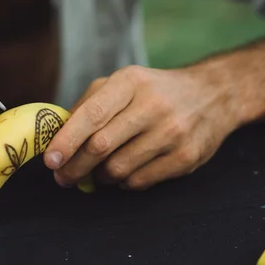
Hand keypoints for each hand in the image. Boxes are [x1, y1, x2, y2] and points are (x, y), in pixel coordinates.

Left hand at [43, 65, 238, 189]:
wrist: (213, 95)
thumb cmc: (154, 91)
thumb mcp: (121, 83)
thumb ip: (88, 105)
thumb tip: (57, 136)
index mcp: (131, 82)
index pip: (92, 115)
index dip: (67, 140)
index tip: (50, 160)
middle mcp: (153, 106)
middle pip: (101, 146)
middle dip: (75, 167)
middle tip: (62, 177)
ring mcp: (172, 133)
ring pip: (118, 169)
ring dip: (99, 176)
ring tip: (97, 171)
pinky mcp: (186, 157)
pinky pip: (139, 182)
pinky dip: (123, 182)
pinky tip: (123, 172)